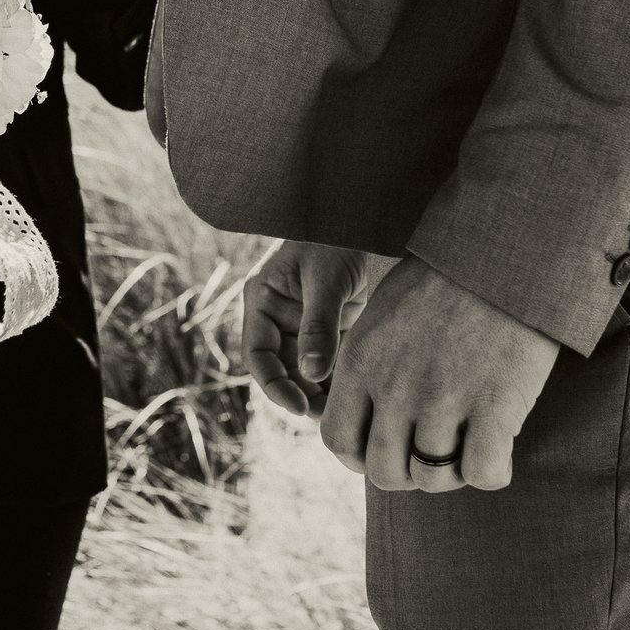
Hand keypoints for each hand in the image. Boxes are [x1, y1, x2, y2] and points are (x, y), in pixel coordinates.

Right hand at [243, 239, 392, 415]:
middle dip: (301, 394)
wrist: (371, 213)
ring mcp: (306, 322)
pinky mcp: (334, 325)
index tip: (299, 407)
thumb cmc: (338, 235)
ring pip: (306, 370)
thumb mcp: (326, 280)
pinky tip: (356, 393)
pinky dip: (340, 378)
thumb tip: (311, 375)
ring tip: (343, 409)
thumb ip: (318, 326)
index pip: (258, 355)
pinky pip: (331, 361)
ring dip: (321, 391)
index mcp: (263, 300)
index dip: (274, 385)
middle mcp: (280, 316)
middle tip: (327, 416)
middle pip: (282, 369)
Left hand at [320, 257, 559, 492]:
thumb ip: (369, 364)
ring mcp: (442, 400)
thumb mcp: (384, 313)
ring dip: (450, 473)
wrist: (503, 250)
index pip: (338, 440)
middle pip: (384, 471)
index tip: (386, 449)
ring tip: (466, 447)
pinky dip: (490, 471)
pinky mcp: (494, 407)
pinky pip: (483, 473)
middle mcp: (393, 388)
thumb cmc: (445, 279)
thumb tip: (369, 413)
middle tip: (431, 453)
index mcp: (360, 361)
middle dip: (407, 472)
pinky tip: (497, 449)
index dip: (360, 457)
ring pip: (432, 478)